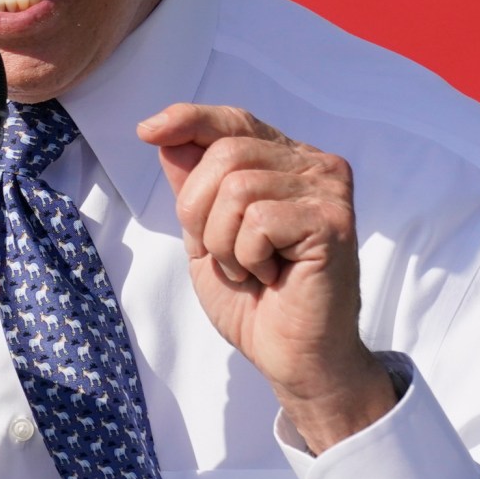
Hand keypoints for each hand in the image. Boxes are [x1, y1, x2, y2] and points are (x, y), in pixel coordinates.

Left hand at [137, 104, 394, 452]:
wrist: (293, 358)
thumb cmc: (254, 301)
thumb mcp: (205, 236)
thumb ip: (191, 184)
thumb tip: (165, 134)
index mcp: (287, 162)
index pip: (234, 121)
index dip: (190, 120)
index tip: (147, 130)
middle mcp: (314, 165)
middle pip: (226, 153)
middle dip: (199, 210)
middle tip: (219, 254)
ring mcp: (328, 190)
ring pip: (237, 187)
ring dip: (224, 242)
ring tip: (249, 269)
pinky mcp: (333, 219)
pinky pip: (259, 221)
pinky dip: (247, 257)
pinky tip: (272, 276)